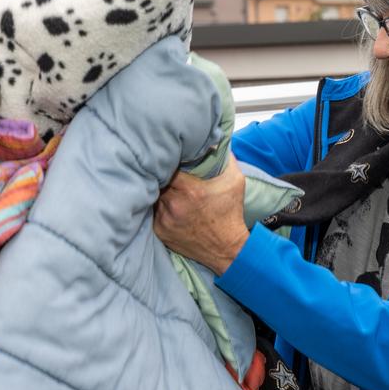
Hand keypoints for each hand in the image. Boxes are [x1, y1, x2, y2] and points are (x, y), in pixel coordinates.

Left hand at [154, 152, 248, 274]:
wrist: (227, 249)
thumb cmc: (230, 214)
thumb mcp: (235, 181)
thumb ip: (226, 158)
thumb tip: (216, 140)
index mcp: (190, 190)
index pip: (168, 165)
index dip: (167, 158)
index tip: (170, 155)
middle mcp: (174, 205)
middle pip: (157, 179)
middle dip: (162, 173)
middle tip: (166, 169)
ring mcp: (165, 219)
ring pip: (154, 195)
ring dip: (159, 190)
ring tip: (167, 187)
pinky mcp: (160, 230)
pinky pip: (153, 211)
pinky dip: (159, 206)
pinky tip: (169, 204)